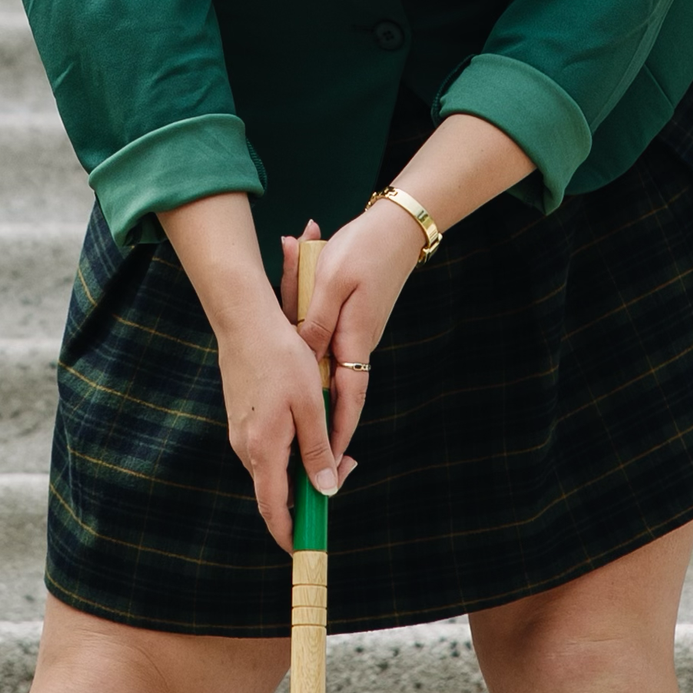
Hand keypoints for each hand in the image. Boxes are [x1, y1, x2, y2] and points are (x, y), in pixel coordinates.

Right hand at [211, 269, 346, 554]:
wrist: (245, 321)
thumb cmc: (281, 359)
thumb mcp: (310, 406)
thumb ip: (317, 451)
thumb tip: (325, 490)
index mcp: (263, 449)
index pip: (273, 509)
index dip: (289, 533)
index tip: (305, 549)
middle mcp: (246, 448)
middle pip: (277, 490)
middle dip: (311, 492)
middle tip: (348, 467)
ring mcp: (241, 434)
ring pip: (275, 468)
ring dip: (305, 467)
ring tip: (337, 445)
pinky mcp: (243, 420)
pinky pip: (269, 449)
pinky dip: (292, 451)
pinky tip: (312, 427)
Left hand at [281, 201, 420, 464]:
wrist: (395, 228)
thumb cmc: (363, 250)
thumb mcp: (332, 282)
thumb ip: (315, 320)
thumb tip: (301, 357)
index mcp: (355, 340)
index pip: (347, 400)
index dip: (336, 434)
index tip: (328, 465)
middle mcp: (358, 344)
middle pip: (337, 394)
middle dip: (324, 430)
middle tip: (310, 463)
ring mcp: (357, 335)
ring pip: (329, 371)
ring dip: (314, 395)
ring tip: (298, 431)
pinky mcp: (352, 323)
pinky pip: (329, 349)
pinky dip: (313, 360)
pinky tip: (297, 366)